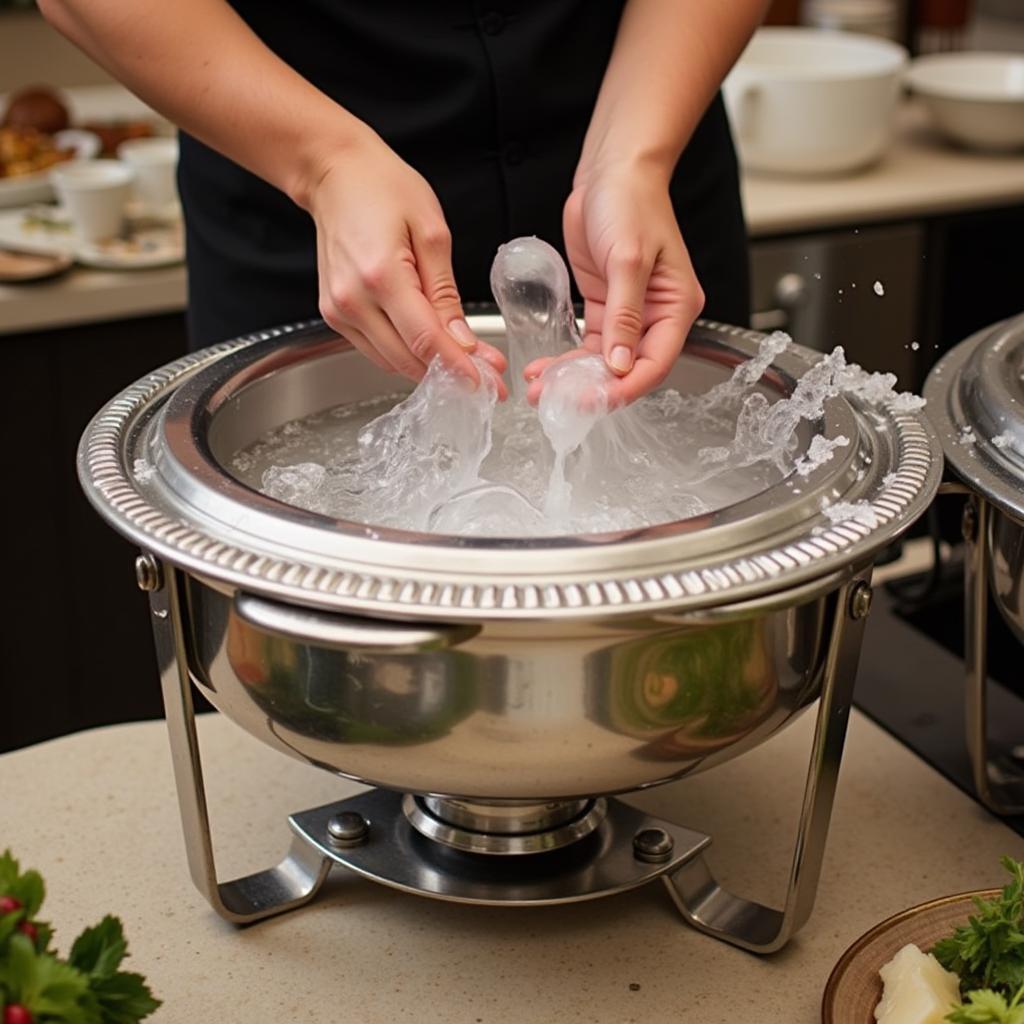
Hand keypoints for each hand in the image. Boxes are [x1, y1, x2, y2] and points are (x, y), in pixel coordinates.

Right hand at [306, 132, 506, 395]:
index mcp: (381, 275)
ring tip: (462, 362)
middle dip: (449, 373)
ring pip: (391, 362)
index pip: (426, 340)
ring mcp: (339, 310)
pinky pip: (375, 349)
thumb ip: (446, 294)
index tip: (487, 383)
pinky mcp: (334, 314)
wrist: (335, 175)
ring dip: (427, 368)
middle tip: (486, 375)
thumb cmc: (383, 189)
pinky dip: (404, 355)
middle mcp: (353, 300)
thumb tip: (463, 341)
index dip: (459, 367)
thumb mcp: (431, 233)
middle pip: (408, 360)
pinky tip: (427, 346)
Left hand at [525, 168, 702, 405]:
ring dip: (575, 377)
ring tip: (541, 388)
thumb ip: (625, 314)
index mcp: (676, 307)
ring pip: (606, 362)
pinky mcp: (605, 306)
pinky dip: (570, 359)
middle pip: (629, 369)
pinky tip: (548, 368)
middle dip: (593, 389)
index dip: (625, 388)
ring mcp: (630, 313)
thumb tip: (621, 363)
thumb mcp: (627, 259)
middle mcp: (656, 316)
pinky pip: (590, 344)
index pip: (654, 364)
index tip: (592, 401)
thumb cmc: (631, 202)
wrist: (612, 171)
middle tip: (556, 400)